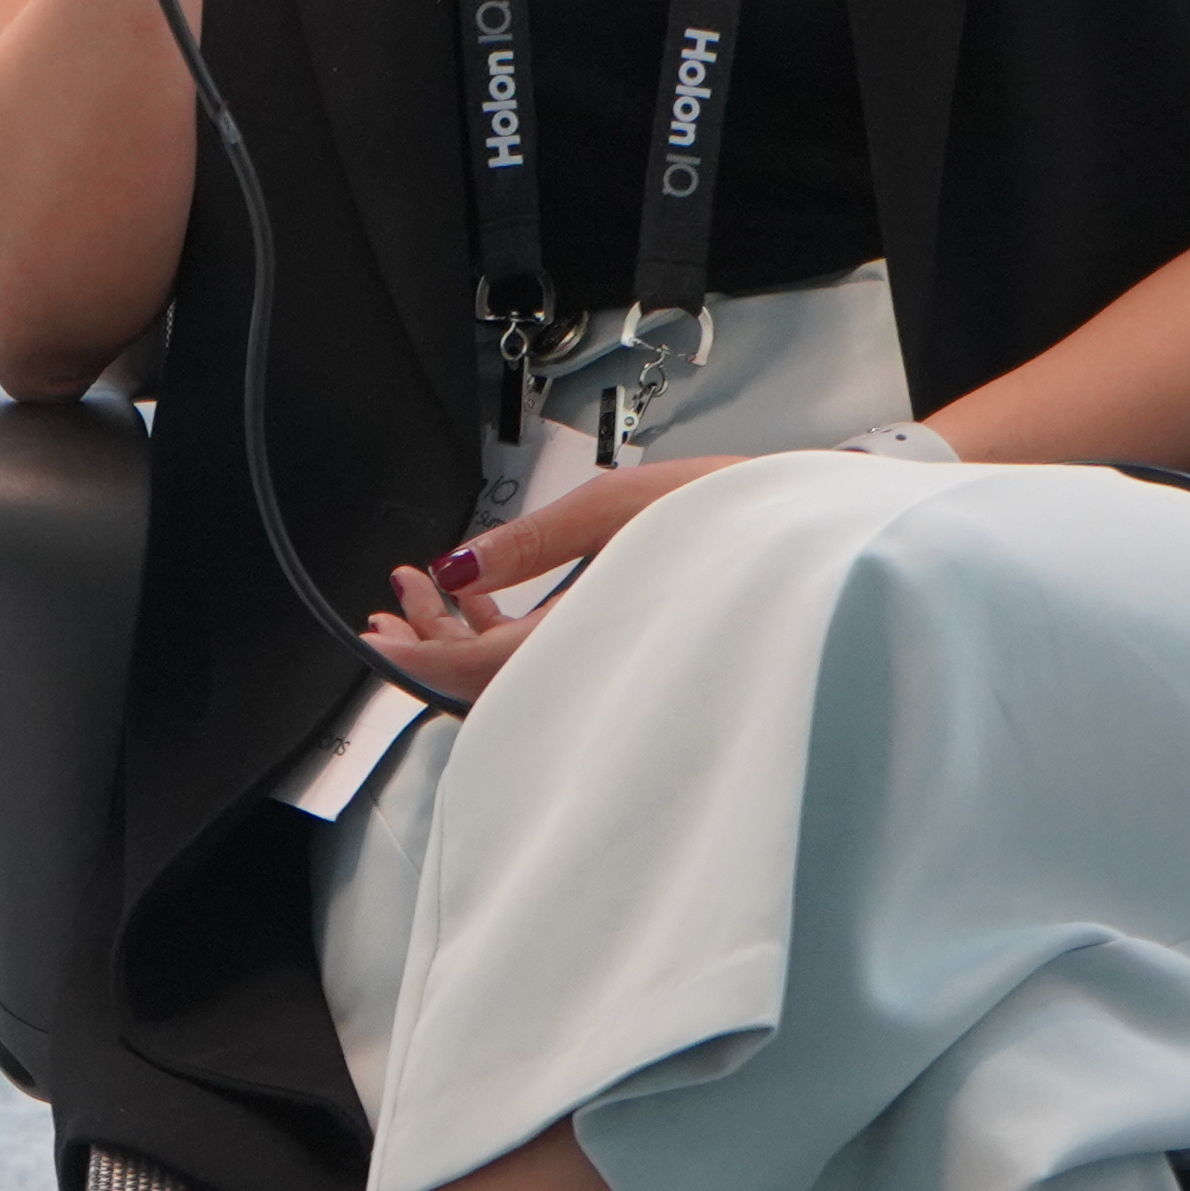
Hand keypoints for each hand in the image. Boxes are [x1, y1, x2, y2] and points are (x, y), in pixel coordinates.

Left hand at [359, 458, 717, 702]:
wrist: (818, 547)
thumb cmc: (737, 521)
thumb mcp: (619, 507)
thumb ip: (528, 544)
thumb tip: (453, 570)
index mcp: (594, 640)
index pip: (479, 672)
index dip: (418, 658)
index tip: (371, 639)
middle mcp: (600, 672)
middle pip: (489, 682)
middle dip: (428, 644)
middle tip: (385, 609)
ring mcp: (611, 669)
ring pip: (515, 675)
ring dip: (460, 637)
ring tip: (415, 593)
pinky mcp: (623, 655)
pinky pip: (547, 663)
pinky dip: (502, 634)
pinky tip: (477, 599)